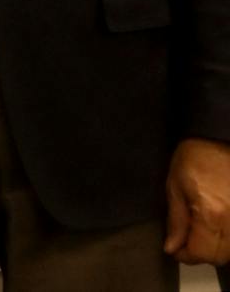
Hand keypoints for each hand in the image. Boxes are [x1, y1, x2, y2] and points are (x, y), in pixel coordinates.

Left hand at [165, 137, 229, 264]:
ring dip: (215, 247)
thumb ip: (175, 219)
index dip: (185, 255)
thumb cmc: (197, 157)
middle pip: (219, 256)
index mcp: (212, 214)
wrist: (224, 138)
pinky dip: (226, 239)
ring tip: (200, 231)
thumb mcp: (175, 185)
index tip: (174, 248)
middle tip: (185, 240)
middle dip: (200, 253)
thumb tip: (171, 247)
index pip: (201, 253)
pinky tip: (215, 226)